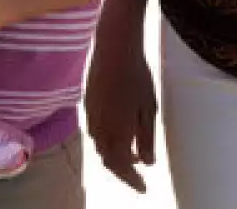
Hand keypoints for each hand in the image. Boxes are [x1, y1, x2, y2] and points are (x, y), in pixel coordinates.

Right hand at [85, 31, 157, 192]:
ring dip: (114, 155)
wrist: (114, 49)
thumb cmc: (137, 76)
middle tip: (138, 173)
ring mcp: (91, 116)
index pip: (122, 166)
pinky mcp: (87, 105)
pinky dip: (106, 140)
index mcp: (117, 132)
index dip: (132, 180)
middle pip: (108, 159)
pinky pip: (94, 132)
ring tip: (131, 154)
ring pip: (100, 146)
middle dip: (123, 170)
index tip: (143, 187)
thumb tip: (148, 162)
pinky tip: (117, 133)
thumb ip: (146, 137)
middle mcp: (100, 129)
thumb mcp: (148, 108)